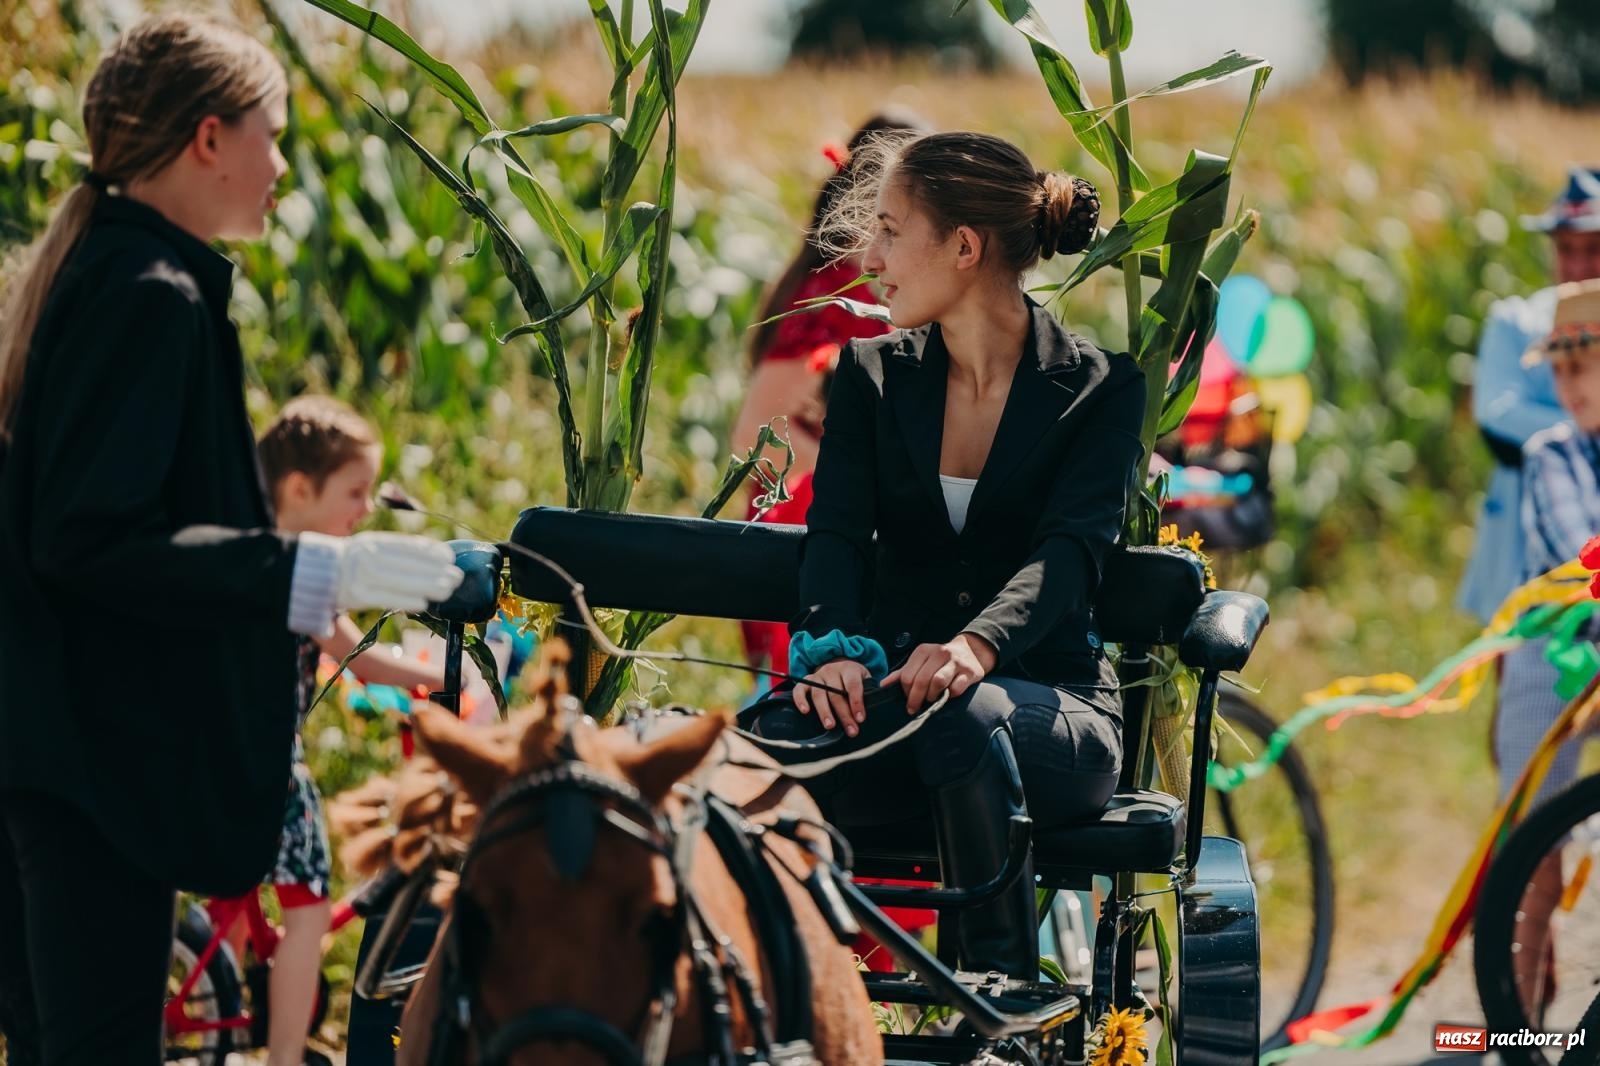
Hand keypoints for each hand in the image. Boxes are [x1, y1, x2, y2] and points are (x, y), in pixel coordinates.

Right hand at [331, 531, 463, 613]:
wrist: (311, 573)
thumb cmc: (349, 562)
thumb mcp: (370, 548)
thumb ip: (395, 551)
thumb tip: (433, 555)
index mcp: (372, 542)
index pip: (405, 545)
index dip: (429, 551)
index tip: (449, 557)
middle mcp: (366, 556)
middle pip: (407, 563)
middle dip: (435, 570)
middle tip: (457, 576)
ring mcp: (359, 575)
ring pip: (399, 580)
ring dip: (426, 585)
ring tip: (448, 590)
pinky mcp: (354, 596)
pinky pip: (384, 598)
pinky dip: (405, 600)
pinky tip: (424, 604)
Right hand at [792, 658, 870, 736]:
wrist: (837, 664)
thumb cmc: (853, 678)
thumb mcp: (865, 679)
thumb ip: (870, 690)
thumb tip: (878, 707)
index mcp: (849, 669)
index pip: (853, 685)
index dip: (857, 702)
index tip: (861, 719)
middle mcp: (831, 670)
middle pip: (836, 693)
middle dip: (844, 714)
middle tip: (851, 731)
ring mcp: (817, 676)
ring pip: (819, 693)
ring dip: (825, 711)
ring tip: (830, 726)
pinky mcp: (806, 681)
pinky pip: (799, 689)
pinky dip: (800, 700)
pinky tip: (805, 712)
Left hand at [882, 634, 995, 714]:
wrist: (970, 652)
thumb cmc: (939, 661)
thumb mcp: (920, 662)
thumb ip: (902, 673)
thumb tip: (883, 685)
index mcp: (923, 651)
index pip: (907, 675)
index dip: (906, 692)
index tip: (908, 700)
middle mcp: (939, 653)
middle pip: (921, 680)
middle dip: (916, 698)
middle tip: (915, 708)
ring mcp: (955, 662)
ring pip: (938, 682)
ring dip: (932, 696)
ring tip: (931, 699)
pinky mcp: (969, 672)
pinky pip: (956, 688)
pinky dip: (950, 695)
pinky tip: (948, 695)